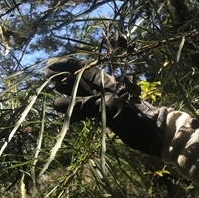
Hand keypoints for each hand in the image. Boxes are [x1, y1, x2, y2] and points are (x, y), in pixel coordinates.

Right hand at [45, 57, 166, 155]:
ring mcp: (103, 101)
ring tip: (50, 92)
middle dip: (62, 78)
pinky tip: (64, 113)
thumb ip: (82, 106)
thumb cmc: (133, 117)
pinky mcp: (104, 114)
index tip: (48, 67)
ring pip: (80, 94)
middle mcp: (102, 89)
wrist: (153, 132)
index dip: (65, 65)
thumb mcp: (107, 108)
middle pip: (79, 79)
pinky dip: (74, 109)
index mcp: (105, 81)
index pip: (82, 67)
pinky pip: (85, 109)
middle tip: (45, 80)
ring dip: (66, 93)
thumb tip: (55, 104)